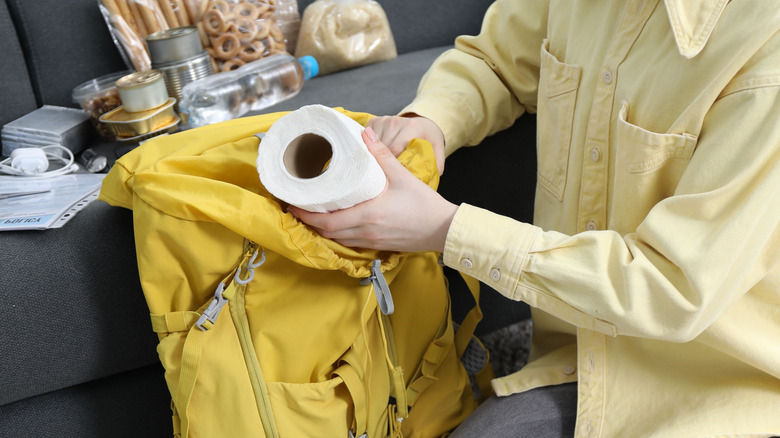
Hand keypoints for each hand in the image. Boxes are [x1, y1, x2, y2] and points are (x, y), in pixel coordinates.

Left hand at [288, 127, 457, 252]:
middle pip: (327, 232)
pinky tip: (335, 224)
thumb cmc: (424, 204)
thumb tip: (364, 134)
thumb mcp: (402, 176)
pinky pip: (350, 243)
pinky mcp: (378, 246)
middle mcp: (366, 232)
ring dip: (321, 229)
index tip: (292, 204)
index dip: (306, 214)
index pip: (327, 221)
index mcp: (368, 215)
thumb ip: (381, 155)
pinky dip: (337, 235)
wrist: (443, 229)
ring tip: (311, 214)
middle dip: (308, 222)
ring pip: (337, 240)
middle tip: (296, 207)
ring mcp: (371, 242)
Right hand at [367, 115, 445, 174]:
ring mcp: (383, 120)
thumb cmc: (428, 138)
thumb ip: (436, 164)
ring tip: (379, 167)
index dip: (390, 166)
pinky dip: (368, 149)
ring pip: (371, 145)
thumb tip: (426, 181)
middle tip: (384, 177)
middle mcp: (395, 121)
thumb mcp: (436, 149)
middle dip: (381, 163)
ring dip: (374, 157)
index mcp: (412, 127)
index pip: (394, 150)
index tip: (390, 177)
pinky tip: (374, 156)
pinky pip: (364, 139)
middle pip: (381, 148)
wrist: (423, 122)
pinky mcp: (374, 120)